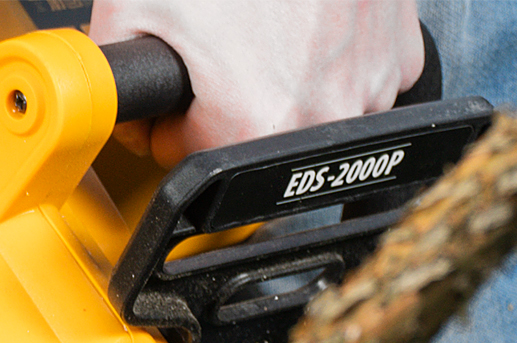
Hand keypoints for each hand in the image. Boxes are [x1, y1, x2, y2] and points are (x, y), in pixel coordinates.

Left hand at [90, 0, 423, 166]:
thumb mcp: (134, 7)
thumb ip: (116, 86)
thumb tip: (127, 122)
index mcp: (256, 125)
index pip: (188, 154)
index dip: (170, 115)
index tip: (177, 77)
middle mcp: (324, 117)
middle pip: (249, 138)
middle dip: (226, 97)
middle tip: (219, 38)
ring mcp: (372, 83)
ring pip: (306, 108)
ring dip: (282, 74)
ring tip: (263, 21)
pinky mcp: (400, 51)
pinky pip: (357, 73)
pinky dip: (332, 52)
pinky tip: (307, 19)